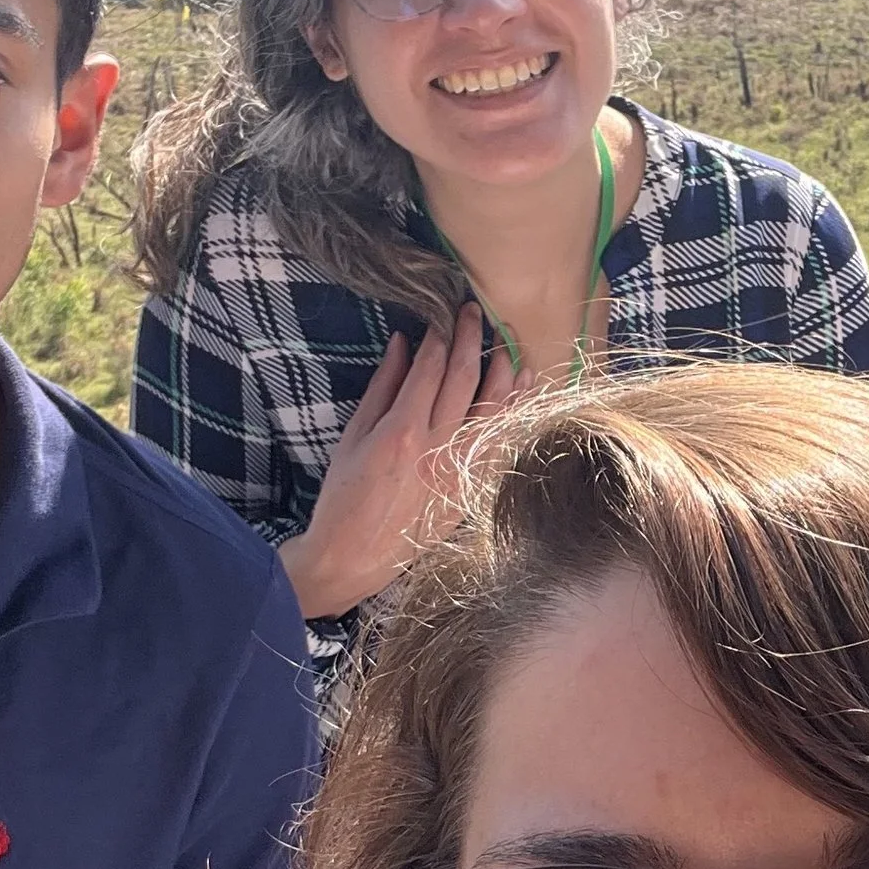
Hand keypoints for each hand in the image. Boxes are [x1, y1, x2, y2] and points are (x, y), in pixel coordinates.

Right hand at [279, 304, 520, 620]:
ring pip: (495, 409)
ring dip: (504, 370)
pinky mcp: (472, 489)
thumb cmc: (344, 495)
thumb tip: (405, 343)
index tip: (445, 315)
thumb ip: (383, 387)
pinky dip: (515, 411)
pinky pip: (502, 441)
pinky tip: (523, 388)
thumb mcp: (355, 436)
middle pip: (466, 379)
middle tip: (476, 312)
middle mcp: (438, 448)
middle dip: (472, 339)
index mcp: (403, 432)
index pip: (431, 369)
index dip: (440, 336)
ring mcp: (460, 470)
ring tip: (507, 341)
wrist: (353, 556)